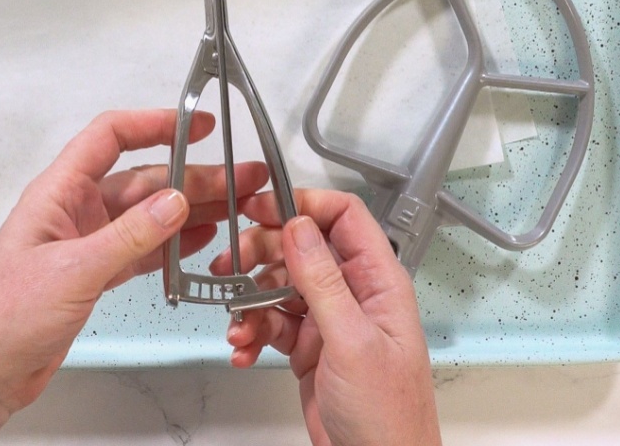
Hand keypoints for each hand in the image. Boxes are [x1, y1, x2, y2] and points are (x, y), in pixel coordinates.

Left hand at [0, 109, 267, 444]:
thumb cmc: (2, 318)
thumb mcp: (73, 271)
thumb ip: (130, 236)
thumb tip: (176, 201)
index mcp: (58, 192)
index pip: (110, 137)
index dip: (156, 124)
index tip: (200, 125)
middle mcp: (74, 210)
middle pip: (143, 179)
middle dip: (193, 176)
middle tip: (242, 179)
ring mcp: (86, 242)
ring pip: (148, 215)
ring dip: (190, 210)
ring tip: (235, 209)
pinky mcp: (93, 273)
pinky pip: (141, 249)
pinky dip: (172, 245)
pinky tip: (201, 241)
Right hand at [215, 190, 440, 445]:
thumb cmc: (389, 416)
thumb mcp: (352, 341)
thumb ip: (323, 282)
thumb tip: (299, 227)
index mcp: (378, 281)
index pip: (343, 217)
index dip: (302, 204)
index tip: (260, 208)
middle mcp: (354, 294)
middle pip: (302, 248)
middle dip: (262, 255)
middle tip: (230, 267)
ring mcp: (330, 321)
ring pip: (280, 287)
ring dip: (250, 301)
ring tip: (237, 323)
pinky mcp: (310, 348)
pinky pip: (272, 324)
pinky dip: (252, 333)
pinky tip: (243, 349)